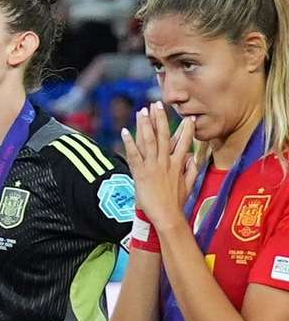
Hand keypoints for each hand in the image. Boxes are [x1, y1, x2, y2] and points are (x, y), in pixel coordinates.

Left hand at [125, 103, 196, 238]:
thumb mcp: (190, 184)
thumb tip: (195, 158)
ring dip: (144, 125)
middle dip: (160, 119)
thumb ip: (192, 170)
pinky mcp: (141, 173)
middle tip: (157, 104)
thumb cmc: (177, 202)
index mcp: (178, 164)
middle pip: (163, 136)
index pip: (183, 142)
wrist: (167, 215)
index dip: (185, 128)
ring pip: (148, 141)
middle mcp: (166, 162)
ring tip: (141, 111)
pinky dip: (129, 143)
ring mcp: (153, 166)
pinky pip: (134, 154)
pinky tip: (125, 131)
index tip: (187, 116)